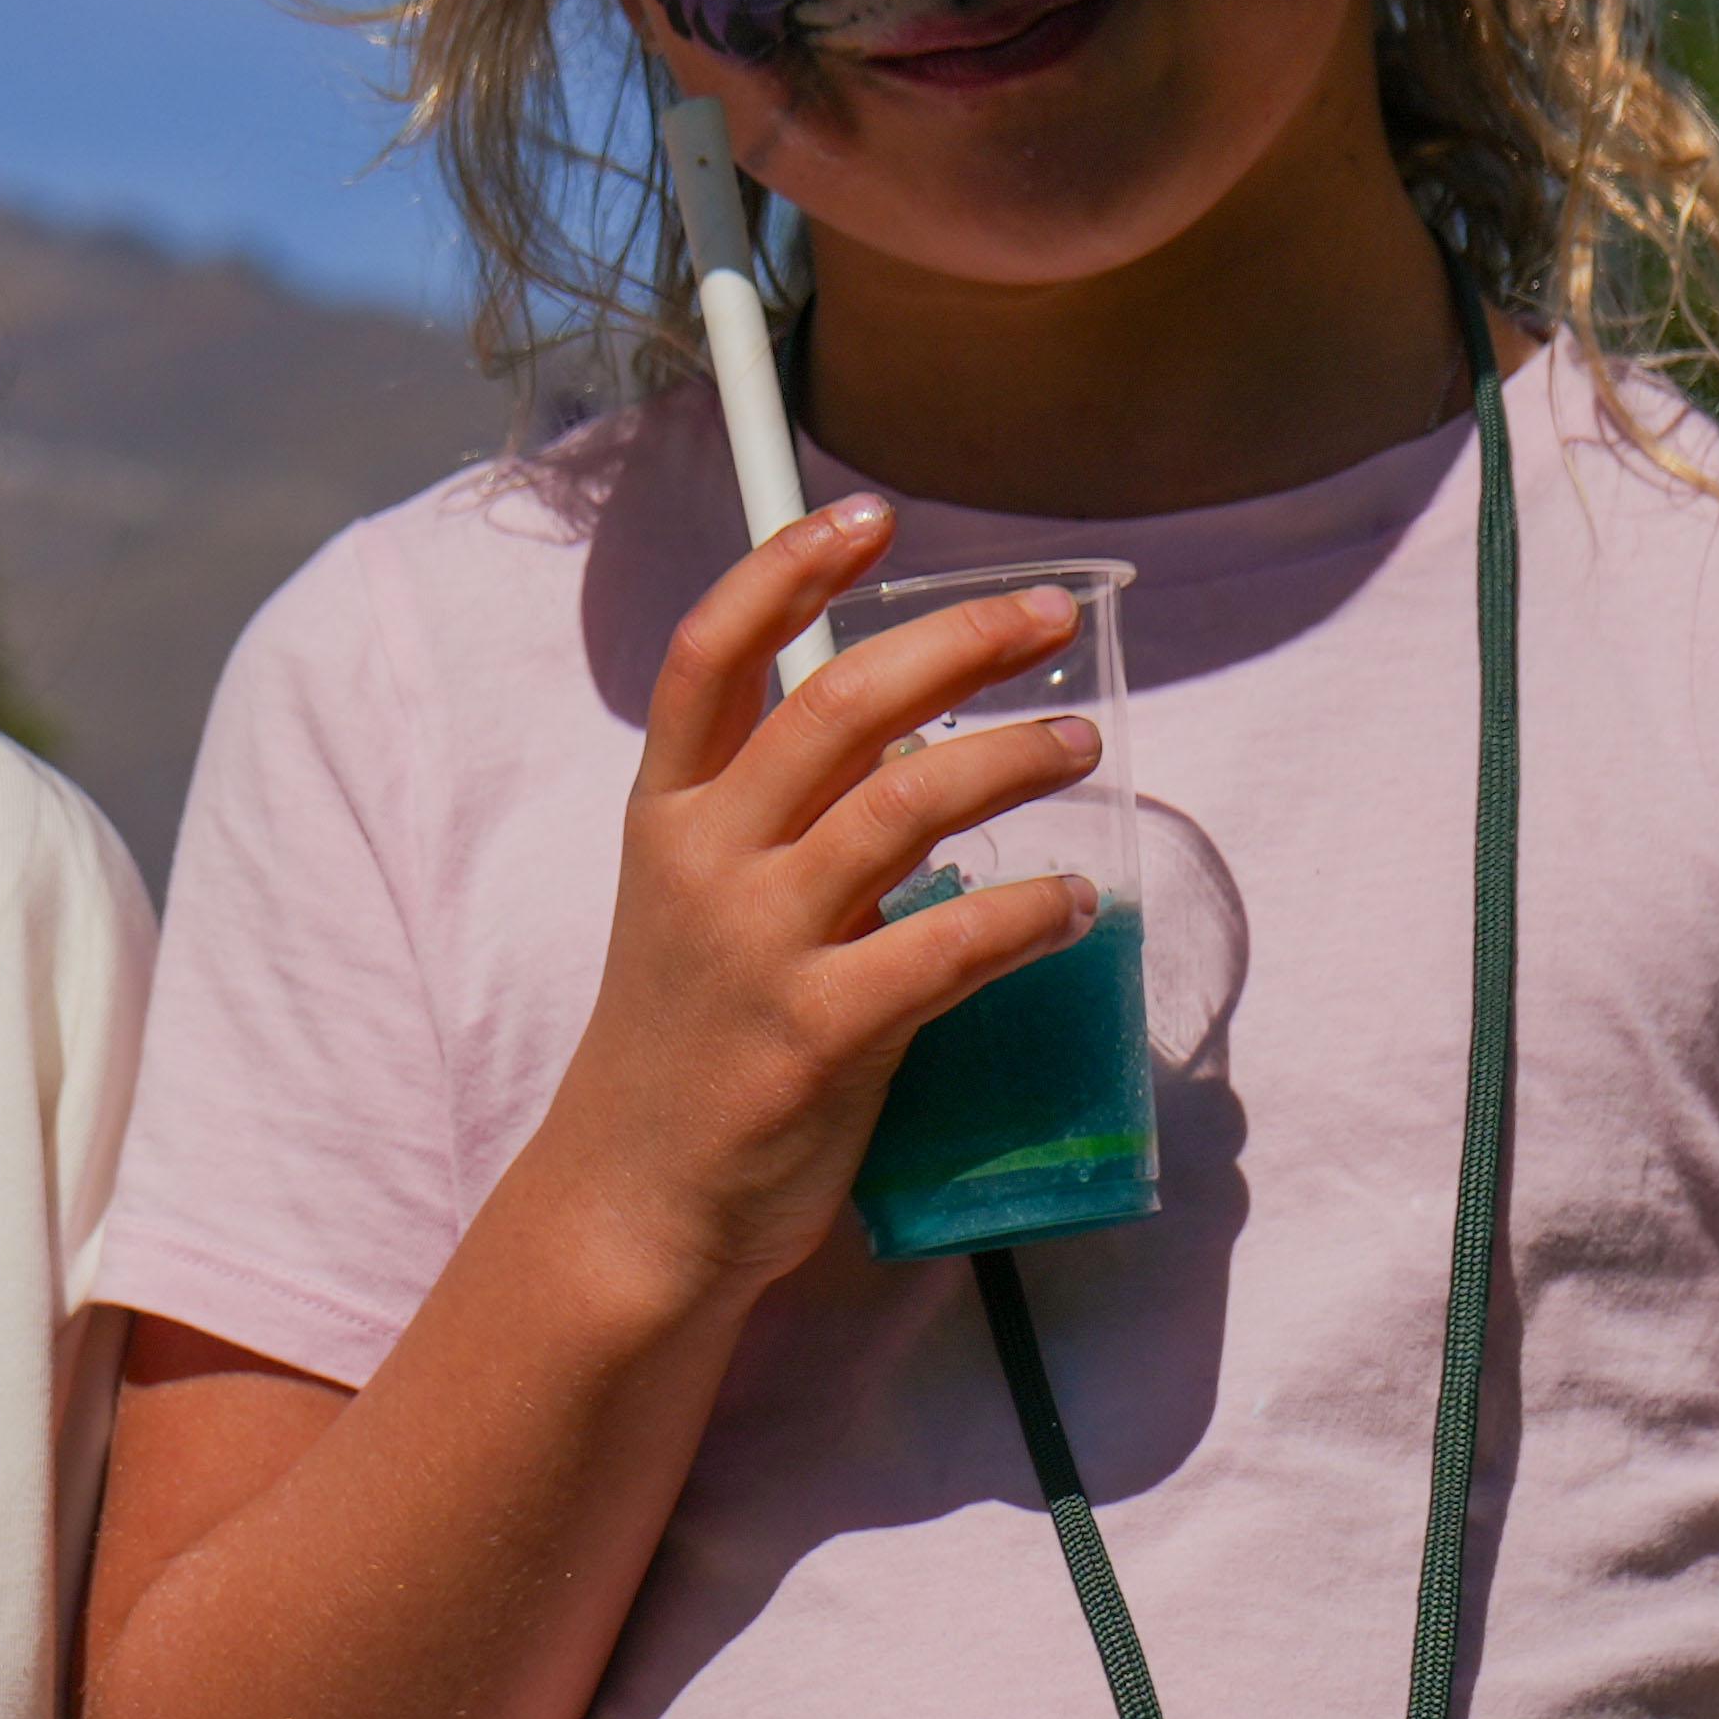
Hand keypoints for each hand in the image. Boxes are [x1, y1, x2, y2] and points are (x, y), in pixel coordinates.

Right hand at [521, 500, 1108, 1319]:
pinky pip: (949, 945)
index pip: (712, 653)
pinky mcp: (818, 1034)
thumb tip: (904, 736)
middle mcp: (705, 860)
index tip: (871, 517)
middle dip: (957, 641)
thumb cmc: (689, 1045)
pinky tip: (1072, 906)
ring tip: (1082, 751)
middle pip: (837, 702)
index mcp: (669, 814)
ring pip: (905, 803)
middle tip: (1050, 617)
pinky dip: (1027, 913)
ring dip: (1011, 760)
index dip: (788, 568)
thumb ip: (779, 819)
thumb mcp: (700, 905)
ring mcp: (758, 946)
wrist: (637, 1201)